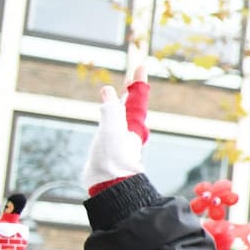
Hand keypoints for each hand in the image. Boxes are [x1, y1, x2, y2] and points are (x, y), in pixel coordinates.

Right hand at [84, 65, 148, 193]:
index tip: (141, 65)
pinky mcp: (110, 148)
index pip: (137, 97)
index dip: (138, 81)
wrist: (109, 185)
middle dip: (131, 90)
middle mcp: (128, 129)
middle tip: (131, 77)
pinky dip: (110, 117)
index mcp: (132, 123)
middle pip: (131, 104)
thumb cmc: (113, 158)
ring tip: (120, 93)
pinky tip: (108, 118)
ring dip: (121, 102)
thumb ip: (110, 110)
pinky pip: (112, 126)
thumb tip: (108, 90)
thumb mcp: (111, 130)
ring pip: (122, 115)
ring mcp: (119, 139)